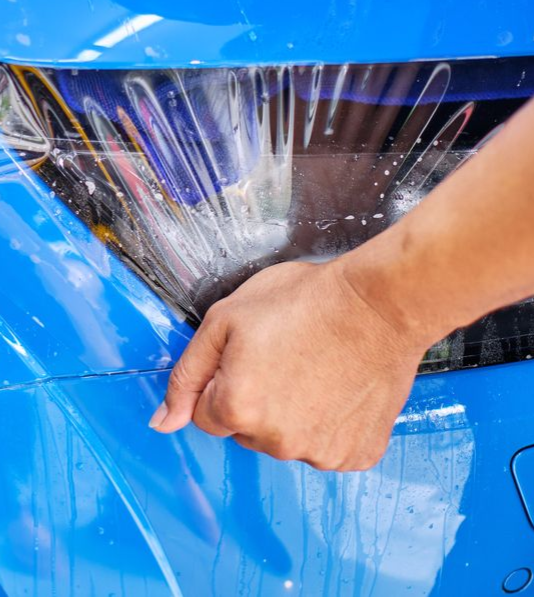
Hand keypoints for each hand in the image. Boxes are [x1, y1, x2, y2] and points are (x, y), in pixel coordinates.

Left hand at [149, 257, 428, 470]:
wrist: (379, 304)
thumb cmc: (307, 301)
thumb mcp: (227, 318)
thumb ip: (187, 374)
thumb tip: (162, 423)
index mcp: (237, 407)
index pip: (205, 413)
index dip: (223, 380)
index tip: (251, 356)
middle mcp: (276, 442)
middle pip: (245, 431)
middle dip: (254, 400)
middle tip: (285, 357)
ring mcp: (320, 453)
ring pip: (285, 440)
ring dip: (293, 414)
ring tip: (316, 369)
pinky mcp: (355, 454)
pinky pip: (326, 446)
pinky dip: (329, 424)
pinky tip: (339, 389)